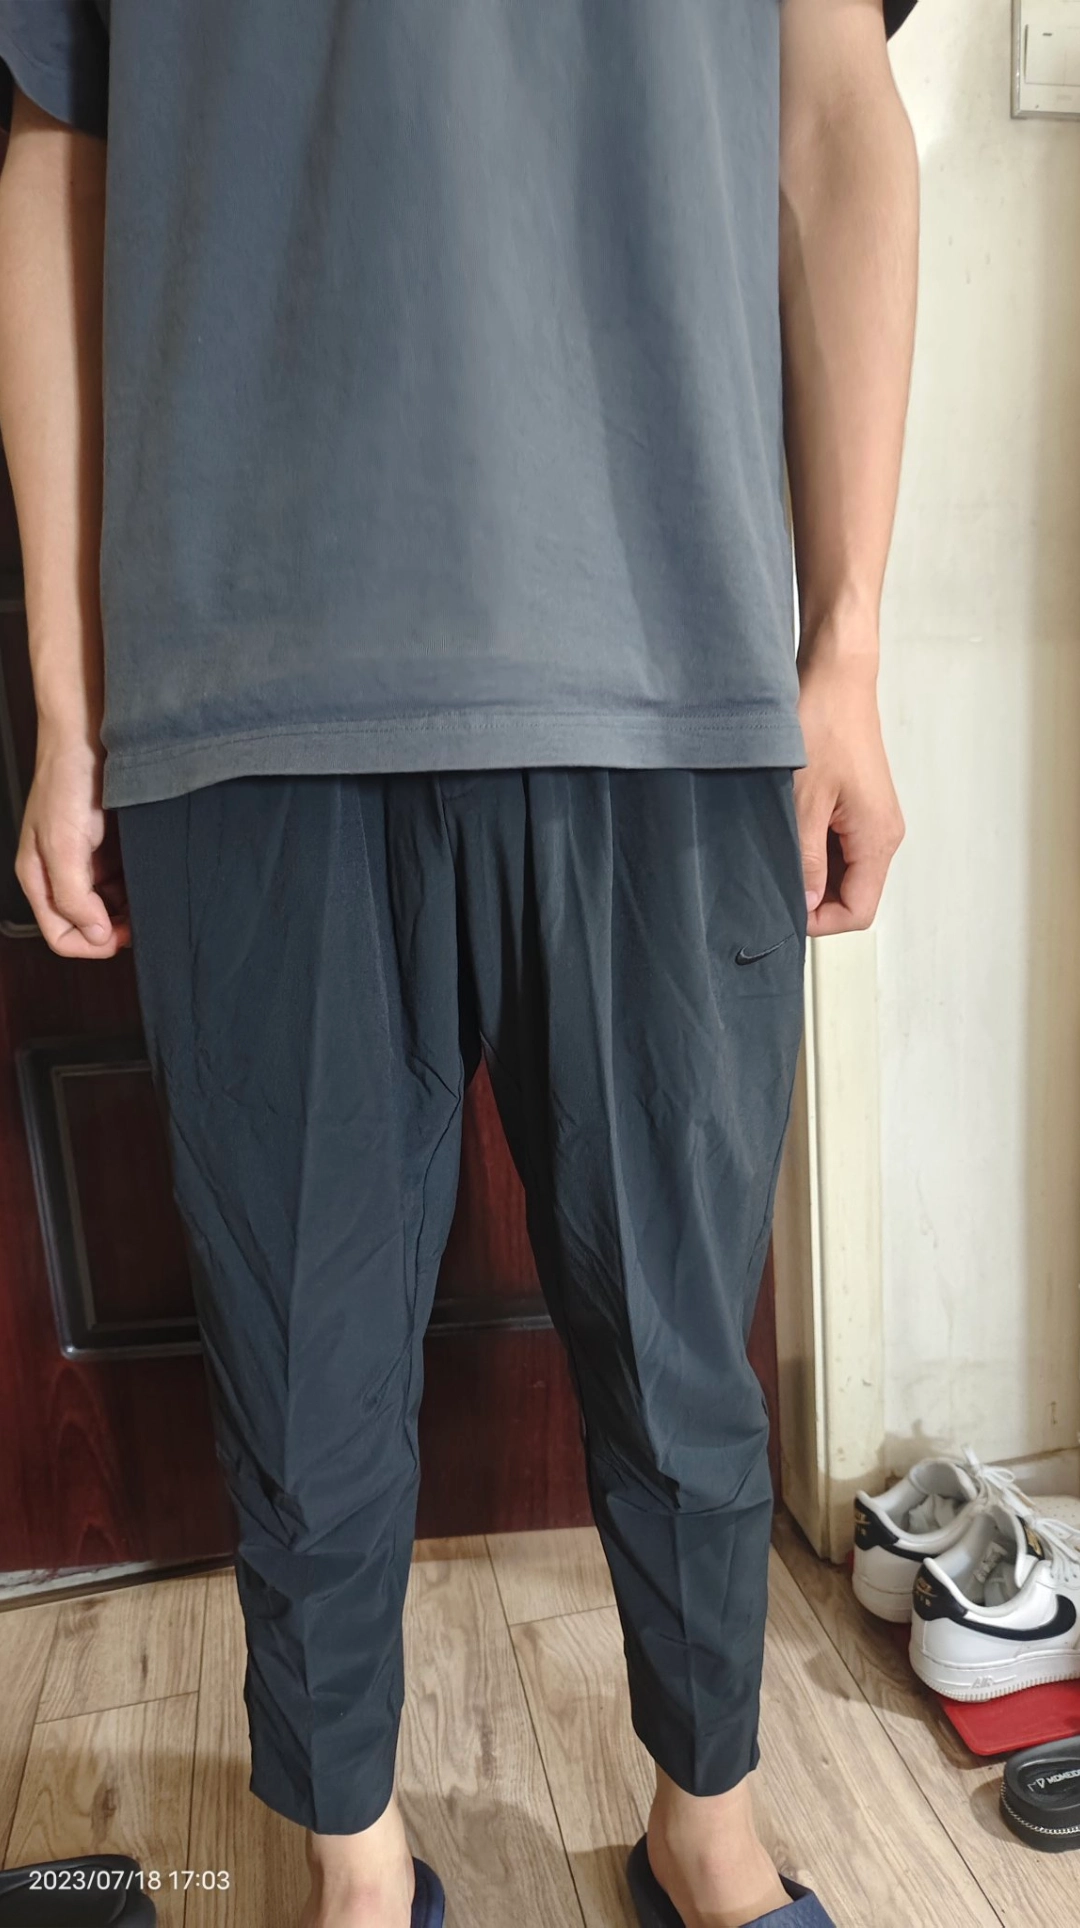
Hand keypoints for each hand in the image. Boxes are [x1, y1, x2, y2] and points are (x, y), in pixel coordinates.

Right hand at [15, 733, 130, 957]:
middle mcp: (62, 875)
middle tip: (143, 922)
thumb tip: (94, 935)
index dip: (92, 944)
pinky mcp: (109, 848)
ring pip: (108, 908)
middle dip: (113, 930)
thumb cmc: (67, 782)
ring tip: (150, 900)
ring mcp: (86, 862)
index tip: (122, 936)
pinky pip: (123, 882)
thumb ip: (73, 895)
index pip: (61, 936)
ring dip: (128, 911)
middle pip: (86, 926)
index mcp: (40, 879)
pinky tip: (152, 879)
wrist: (89, 735)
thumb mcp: (63, 844)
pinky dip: (137, 887)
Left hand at [795, 647, 903, 938]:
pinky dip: (813, 849)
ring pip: (843, 871)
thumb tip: (806, 902)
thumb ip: (807, 859)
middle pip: (852, 894)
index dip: (820, 921)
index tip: (784, 910)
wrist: (836, 676)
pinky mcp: (856, 804)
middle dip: (814, 898)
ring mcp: (870, 818)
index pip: (858, 910)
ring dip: (811, 872)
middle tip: (774, 883)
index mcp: (878, 837)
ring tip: (779, 851)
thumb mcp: (804, 801)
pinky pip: (838, 845)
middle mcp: (882, 832)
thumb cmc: (825, 722)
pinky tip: (788, 832)